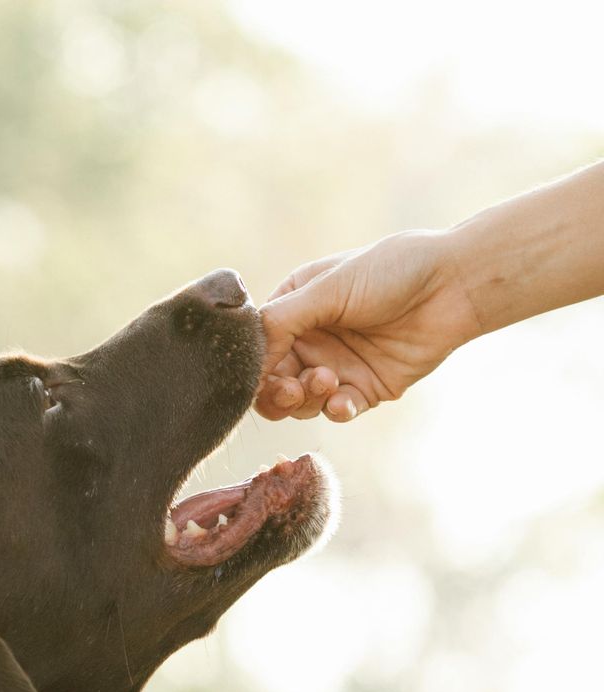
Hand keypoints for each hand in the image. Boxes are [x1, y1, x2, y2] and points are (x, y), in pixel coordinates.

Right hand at [255, 230, 483, 421]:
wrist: (454, 284)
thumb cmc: (391, 271)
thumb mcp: (326, 288)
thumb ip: (280, 321)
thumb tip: (245, 358)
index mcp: (293, 310)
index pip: (256, 348)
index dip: (252, 367)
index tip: (257, 376)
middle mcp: (310, 341)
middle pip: (271, 383)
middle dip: (276, 392)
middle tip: (292, 389)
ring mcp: (336, 367)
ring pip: (299, 403)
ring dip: (306, 399)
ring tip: (328, 381)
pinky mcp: (364, 389)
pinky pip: (337, 411)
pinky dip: (335, 410)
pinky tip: (344, 401)